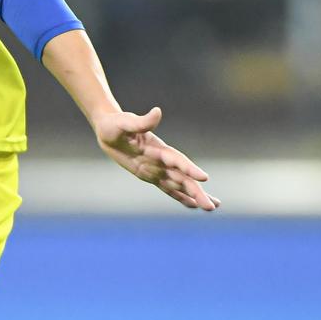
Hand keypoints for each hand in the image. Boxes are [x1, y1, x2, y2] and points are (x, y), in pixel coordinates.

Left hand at [92, 106, 219, 210]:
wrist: (109, 130)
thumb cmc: (116, 124)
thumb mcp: (125, 123)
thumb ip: (142, 121)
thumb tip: (157, 112)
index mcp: (158, 148)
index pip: (177, 160)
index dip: (189, 168)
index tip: (204, 178)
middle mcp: (161, 160)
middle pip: (183, 177)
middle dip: (196, 191)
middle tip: (211, 206)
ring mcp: (157, 169)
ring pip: (179, 185)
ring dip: (194, 196)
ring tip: (211, 207)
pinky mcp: (150, 176)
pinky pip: (167, 188)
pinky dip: (180, 197)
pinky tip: (192, 205)